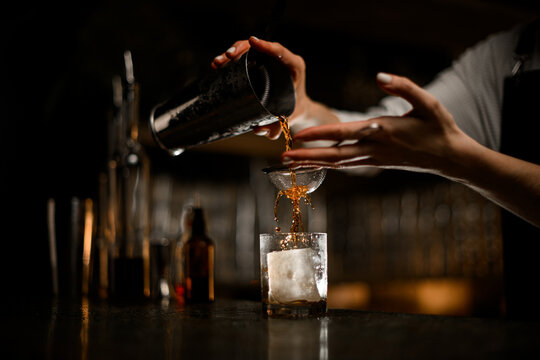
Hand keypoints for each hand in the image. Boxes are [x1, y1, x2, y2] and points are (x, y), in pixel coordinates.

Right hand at [212, 36, 308, 139]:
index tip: (252, 42)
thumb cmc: (293, 110)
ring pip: (249, 50)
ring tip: (218, 62)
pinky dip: (231, 59)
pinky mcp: (259, 64)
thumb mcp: (288, 118)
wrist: (296, 108)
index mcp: (294, 66)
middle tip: (228, 56)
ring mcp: (268, 60)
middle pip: (260, 47)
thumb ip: (277, 126)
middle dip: (241, 48)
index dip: (266, 46)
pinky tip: (218, 66)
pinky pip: (244, 57)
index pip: (280, 51)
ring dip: (232, 52)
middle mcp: (281, 60)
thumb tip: (258, 129)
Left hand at [281, 73, 466, 175]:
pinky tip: (317, 164)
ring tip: (291, 163)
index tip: (300, 135)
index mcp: (383, 132)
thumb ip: (404, 87)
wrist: (450, 157)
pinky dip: (328, 165)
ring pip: (338, 163)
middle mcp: (374, 149)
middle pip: (335, 155)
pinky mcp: (375, 163)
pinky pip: (347, 165)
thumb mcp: (428, 102)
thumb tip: (380, 76)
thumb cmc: (439, 127)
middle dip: (308, 157)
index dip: (321, 134)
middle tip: (284, 157)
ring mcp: (374, 159)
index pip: (345, 133)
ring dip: (314, 163)